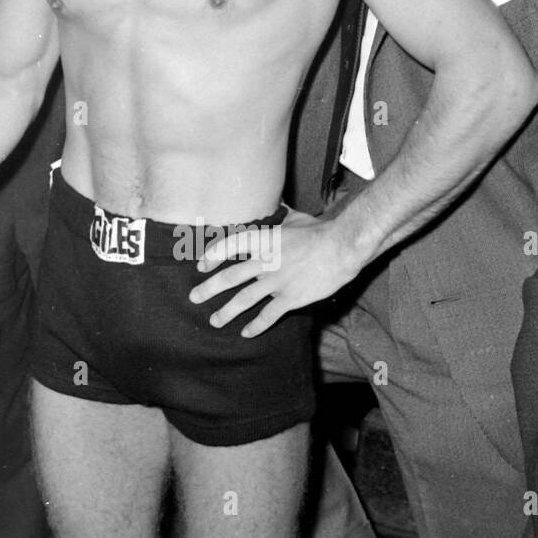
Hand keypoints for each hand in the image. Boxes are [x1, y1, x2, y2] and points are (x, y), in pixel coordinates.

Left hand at [188, 209, 362, 336]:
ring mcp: (276, 282)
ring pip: (244, 300)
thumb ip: (280, 217)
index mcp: (263, 239)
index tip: (201, 266)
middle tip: (193, 298)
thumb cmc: (320, 231)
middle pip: (230, 278)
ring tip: (213, 322)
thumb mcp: (295, 219)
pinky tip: (246, 333)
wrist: (343, 248)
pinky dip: (256, 326)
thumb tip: (276, 205)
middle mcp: (264, 261)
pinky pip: (269, 315)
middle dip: (208, 289)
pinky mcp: (291, 298)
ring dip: (226, 312)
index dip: (212, 255)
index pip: (228, 246)